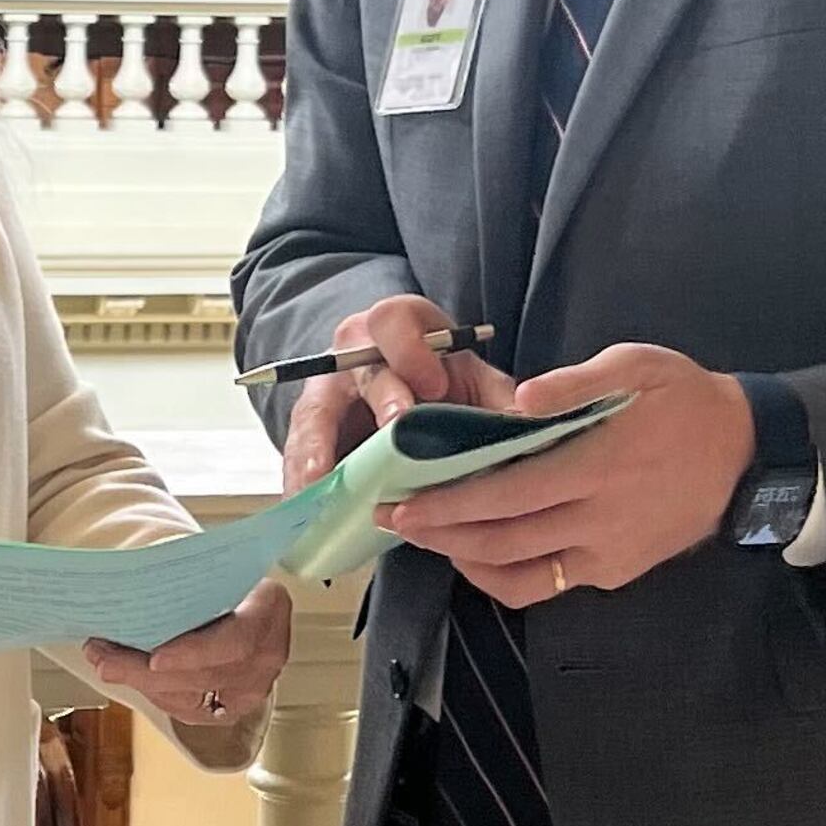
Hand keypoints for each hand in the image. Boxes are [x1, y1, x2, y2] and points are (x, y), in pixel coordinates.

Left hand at [80, 572, 293, 762]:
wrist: (248, 606)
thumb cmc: (227, 581)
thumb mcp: (218, 568)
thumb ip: (190, 579)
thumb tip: (133, 582)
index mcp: (269, 608)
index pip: (236, 642)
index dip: (194, 654)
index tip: (155, 659)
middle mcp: (268, 654)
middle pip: (203, 676)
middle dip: (144, 671)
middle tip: (103, 657)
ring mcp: (253, 686)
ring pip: (190, 697)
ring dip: (139, 682)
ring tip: (103, 661)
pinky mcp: (232, 708)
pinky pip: (186, 709)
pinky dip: (152, 692)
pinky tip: (128, 674)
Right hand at [276, 293, 515, 487]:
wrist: (403, 389)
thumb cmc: (443, 382)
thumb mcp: (475, 381)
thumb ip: (499, 398)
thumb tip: (528, 425)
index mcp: (399, 327)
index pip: (395, 321)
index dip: (411, 347)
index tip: (435, 383)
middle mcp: (356, 352)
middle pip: (363, 369)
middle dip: (383, 397)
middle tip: (398, 424)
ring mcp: (327, 390)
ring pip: (315, 413)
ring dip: (318, 449)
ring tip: (320, 482)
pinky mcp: (309, 429)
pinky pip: (297, 450)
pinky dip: (299, 478)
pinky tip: (303, 505)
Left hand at [376, 344, 757, 607]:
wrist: (745, 454)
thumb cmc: (684, 401)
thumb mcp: (637, 367)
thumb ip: (576, 383)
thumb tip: (518, 401)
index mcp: (599, 465)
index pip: (507, 493)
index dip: (450, 502)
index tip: (402, 499)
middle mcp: (598, 520)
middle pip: (501, 539)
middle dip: (439, 533)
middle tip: (391, 520)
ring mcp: (606, 555)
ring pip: (518, 572)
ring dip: (463, 557)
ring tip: (424, 536)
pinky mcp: (613, 573)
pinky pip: (544, 585)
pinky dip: (502, 576)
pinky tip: (474, 555)